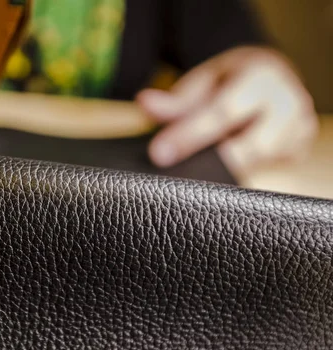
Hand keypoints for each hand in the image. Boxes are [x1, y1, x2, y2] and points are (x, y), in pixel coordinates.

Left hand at [137, 46, 318, 177]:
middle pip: (253, 145)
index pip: (223, 112)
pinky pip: (268, 171)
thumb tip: (144, 102)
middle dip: (215, 163)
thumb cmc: (229, 82)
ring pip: (263, 163)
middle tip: (177, 179)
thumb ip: (174, 99)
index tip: (159, 155)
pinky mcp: (298, 150)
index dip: (189, 136)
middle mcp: (289, 102)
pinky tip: (221, 175)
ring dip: (228, 170)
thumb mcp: (202, 83)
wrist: (268, 79)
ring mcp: (299, 128)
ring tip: (199, 171)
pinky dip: (242, 175)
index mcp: (261, 76)